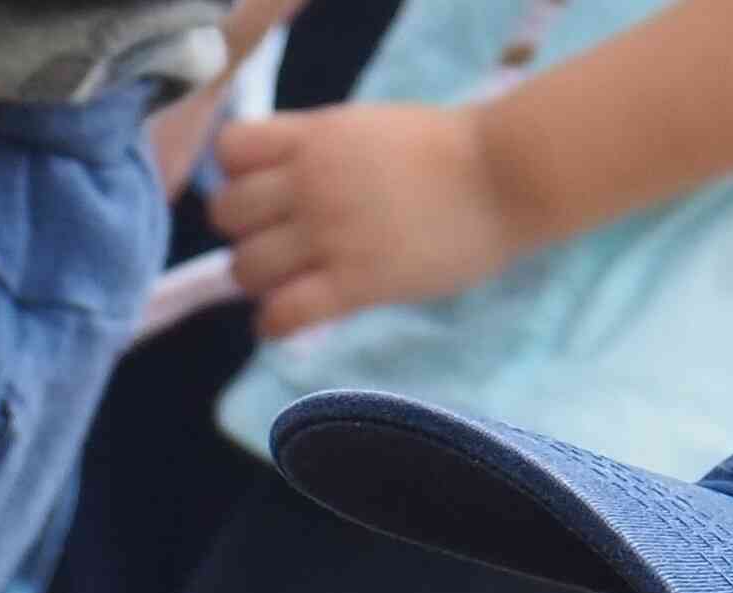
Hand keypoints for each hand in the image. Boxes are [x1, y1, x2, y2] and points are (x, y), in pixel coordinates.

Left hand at [209, 103, 538, 335]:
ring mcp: (329, 232)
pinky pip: (282, 313)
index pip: (231, 151)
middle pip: (227, 215)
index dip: (237, 176)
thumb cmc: (451, 150)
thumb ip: (321, 151)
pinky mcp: (354, 282)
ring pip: (246, 268)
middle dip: (245, 234)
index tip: (264, 194)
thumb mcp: (369, 128)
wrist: (506, 173)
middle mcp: (310, 181)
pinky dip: (275, 323)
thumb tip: (284, 182)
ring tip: (290, 284)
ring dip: (260, 282)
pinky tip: (289, 320)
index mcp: (315, 136)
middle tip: (278, 248)